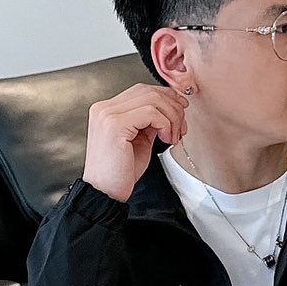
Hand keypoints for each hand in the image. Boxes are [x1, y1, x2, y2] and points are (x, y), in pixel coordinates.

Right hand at [81, 83, 189, 202]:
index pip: (141, 90)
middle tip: (182, 127)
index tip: (181, 110)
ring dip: (172, 117)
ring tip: (173, 137)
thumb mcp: (139, 141)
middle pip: (148, 91)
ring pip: (152, 99)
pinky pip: (150, 112)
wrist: (105, 194)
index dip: (166, 97)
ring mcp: (107, 114)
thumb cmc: (119, 174)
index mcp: (107, 110)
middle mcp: (104, 108)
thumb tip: (170, 110)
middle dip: (172, 106)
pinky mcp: (115, 125)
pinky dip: (165, 124)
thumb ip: (149, 123)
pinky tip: (166, 139)